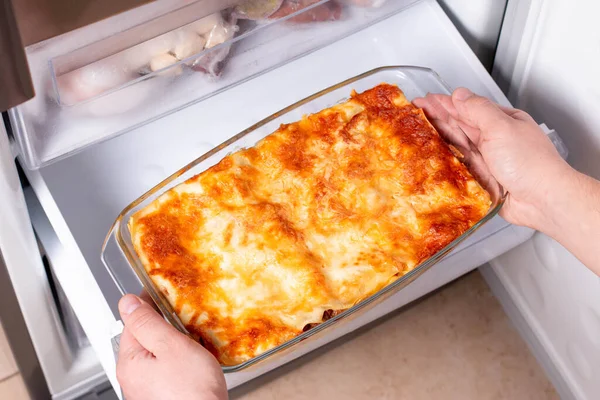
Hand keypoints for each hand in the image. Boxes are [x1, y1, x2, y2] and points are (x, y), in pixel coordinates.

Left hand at [116, 295, 227, 399]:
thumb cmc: (192, 391)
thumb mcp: (171, 346)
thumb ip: (148, 322)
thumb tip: (128, 302)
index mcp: (129, 362)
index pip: (131, 321)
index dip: (148, 303)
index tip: (163, 293)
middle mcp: (132, 378)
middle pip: (143, 338)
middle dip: (162, 325)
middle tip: (183, 318)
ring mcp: (146, 389)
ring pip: (156, 354)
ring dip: (172, 343)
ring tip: (191, 340)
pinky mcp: (162, 395)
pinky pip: (166, 369)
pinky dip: (178, 361)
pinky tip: (192, 362)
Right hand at [413, 88, 572, 230]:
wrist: (543, 199)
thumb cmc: (529, 163)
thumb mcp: (501, 128)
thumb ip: (478, 110)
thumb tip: (459, 95)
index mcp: (503, 121)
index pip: (467, 108)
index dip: (444, 103)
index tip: (424, 100)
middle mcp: (495, 138)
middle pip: (460, 125)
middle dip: (437, 118)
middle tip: (414, 113)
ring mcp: (489, 159)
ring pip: (458, 146)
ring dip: (439, 138)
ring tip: (418, 132)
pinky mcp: (483, 179)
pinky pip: (461, 168)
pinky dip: (448, 163)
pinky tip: (434, 159)